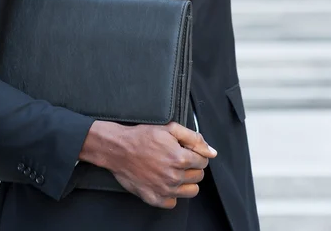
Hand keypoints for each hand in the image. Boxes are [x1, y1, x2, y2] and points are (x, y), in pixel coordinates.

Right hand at [79, 121, 216, 208]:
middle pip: (198, 177)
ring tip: (173, 170)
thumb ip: (194, 138)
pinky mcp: (154, 199)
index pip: (203, 162)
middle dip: (192, 167)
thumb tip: (211, 152)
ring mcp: (164, 190)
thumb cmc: (143, 136)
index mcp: (180, 158)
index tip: (186, 151)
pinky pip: (173, 202)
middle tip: (178, 159)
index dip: (196, 154)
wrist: (118, 149)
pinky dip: (171, 193)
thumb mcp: (170, 128)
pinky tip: (164, 181)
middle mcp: (174, 177)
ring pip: (190, 191)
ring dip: (185, 181)